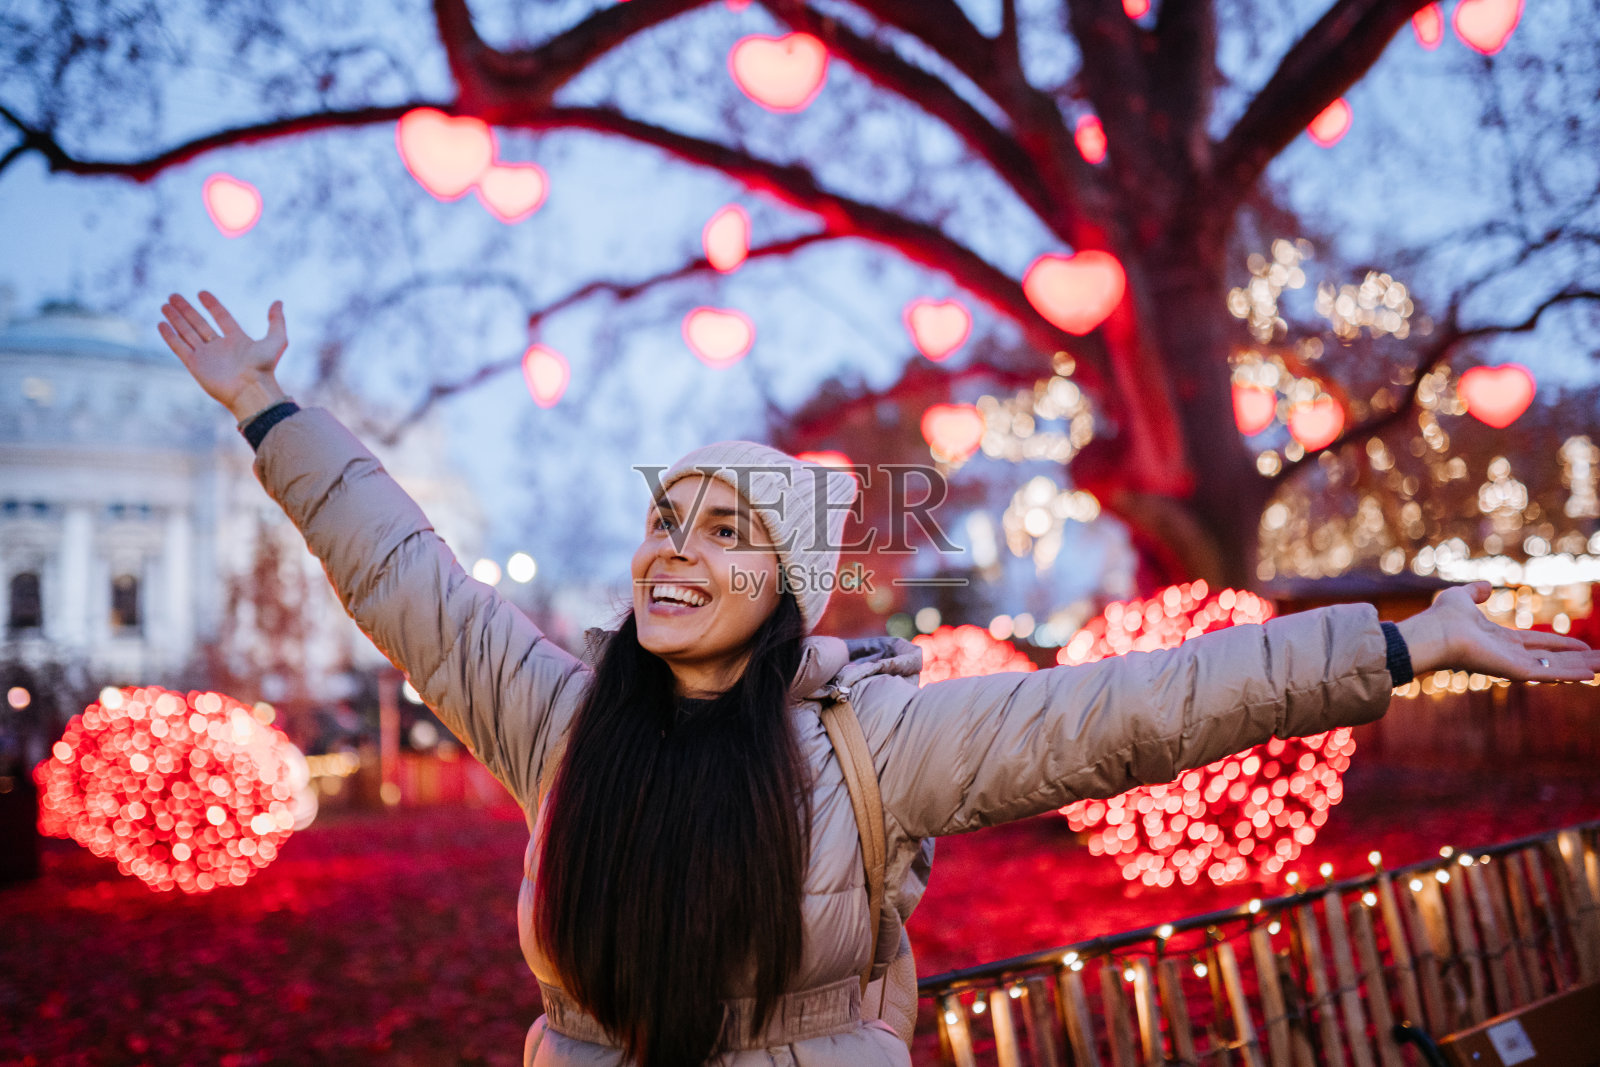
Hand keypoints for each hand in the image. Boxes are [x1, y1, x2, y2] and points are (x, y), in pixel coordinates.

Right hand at [157, 291, 288, 420]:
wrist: (251, 390)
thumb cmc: (265, 368)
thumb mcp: (277, 340)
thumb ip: (277, 321)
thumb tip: (278, 302)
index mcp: (237, 340)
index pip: (221, 317)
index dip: (212, 305)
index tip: (201, 293)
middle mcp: (220, 347)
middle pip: (199, 323)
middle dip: (186, 310)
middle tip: (173, 296)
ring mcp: (206, 356)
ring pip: (187, 332)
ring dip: (175, 319)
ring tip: (165, 304)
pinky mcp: (195, 365)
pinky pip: (179, 347)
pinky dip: (170, 336)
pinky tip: (161, 323)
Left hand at [1396, 581, 1599, 681]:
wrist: (1433, 632)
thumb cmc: (1442, 617)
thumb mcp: (1462, 597)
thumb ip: (1476, 592)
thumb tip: (1486, 586)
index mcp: (1499, 640)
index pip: (1538, 643)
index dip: (1561, 645)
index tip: (1583, 646)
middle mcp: (1510, 655)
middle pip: (1553, 659)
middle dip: (1579, 660)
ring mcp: (1513, 665)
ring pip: (1556, 668)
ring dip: (1582, 668)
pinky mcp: (1514, 671)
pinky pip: (1548, 674)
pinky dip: (1570, 674)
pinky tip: (1590, 675)